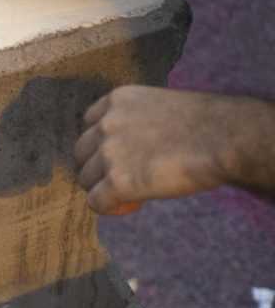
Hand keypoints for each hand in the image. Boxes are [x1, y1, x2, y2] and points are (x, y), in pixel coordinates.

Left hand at [74, 86, 273, 213]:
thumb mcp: (160, 107)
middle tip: (125, 178)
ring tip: (133, 192)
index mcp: (117, 100)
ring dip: (105, 188)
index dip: (101, 144)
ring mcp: (108, 152)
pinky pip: (96, 202)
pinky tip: (133, 205)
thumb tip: (122, 149)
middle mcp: (106, 123)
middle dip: (98, 168)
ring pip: (86, 179)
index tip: (121, 156)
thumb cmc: (205, 125)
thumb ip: (133, 121)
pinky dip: (111, 208)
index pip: (89, 125)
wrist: (225, 139)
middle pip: (81, 154)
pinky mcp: (116, 181)